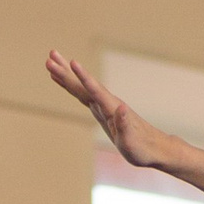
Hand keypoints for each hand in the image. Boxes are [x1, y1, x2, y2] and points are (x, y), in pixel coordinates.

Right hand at [46, 47, 175, 172]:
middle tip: (50, 55)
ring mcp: (103, 105)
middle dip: (66, 71)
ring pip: (81, 86)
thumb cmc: (142, 149)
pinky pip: (82, 94)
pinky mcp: (101, 110)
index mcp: (112, 109)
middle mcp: (107, 103)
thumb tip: (122, 108)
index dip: (84, 77)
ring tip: (50, 60)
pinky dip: (71, 86)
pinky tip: (61, 80)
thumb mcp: (132, 142)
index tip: (72, 62)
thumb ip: (125, 125)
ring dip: (65, 74)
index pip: (95, 91)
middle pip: (83, 84)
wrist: (153, 147)